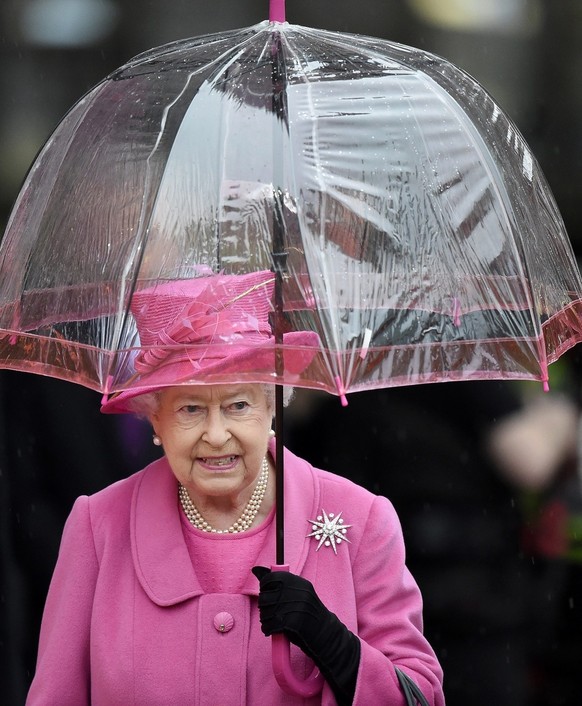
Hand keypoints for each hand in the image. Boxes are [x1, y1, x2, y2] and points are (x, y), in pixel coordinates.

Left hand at [252, 566, 359, 705]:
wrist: (326, 634)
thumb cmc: (307, 614)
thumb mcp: (297, 594)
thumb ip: (279, 583)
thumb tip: (255, 569)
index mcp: (299, 582)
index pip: (271, 578)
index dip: (265, 587)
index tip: (267, 594)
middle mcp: (298, 592)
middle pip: (265, 597)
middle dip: (264, 607)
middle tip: (270, 614)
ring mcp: (296, 607)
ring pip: (266, 612)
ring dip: (265, 620)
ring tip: (272, 623)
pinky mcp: (294, 623)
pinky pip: (271, 625)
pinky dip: (268, 629)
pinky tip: (272, 631)